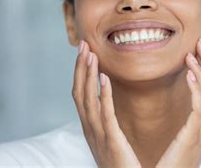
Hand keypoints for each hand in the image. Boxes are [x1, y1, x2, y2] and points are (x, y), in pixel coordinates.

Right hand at [72, 40, 140, 167]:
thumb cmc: (120, 164)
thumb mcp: (109, 138)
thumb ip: (106, 120)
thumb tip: (106, 100)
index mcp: (90, 127)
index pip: (80, 94)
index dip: (80, 72)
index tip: (85, 52)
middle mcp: (89, 129)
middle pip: (79, 92)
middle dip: (80, 68)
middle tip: (83, 45)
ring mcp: (98, 135)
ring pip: (87, 99)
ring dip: (88, 75)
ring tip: (91, 55)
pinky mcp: (111, 140)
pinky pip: (104, 114)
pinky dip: (102, 95)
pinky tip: (104, 78)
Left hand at [156, 38, 200, 167]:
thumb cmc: (174, 162)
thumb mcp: (186, 137)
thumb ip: (190, 120)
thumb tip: (187, 101)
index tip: (199, 50)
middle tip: (200, 42)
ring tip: (191, 54)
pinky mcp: (194, 135)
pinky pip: (200, 107)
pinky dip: (196, 88)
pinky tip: (188, 74)